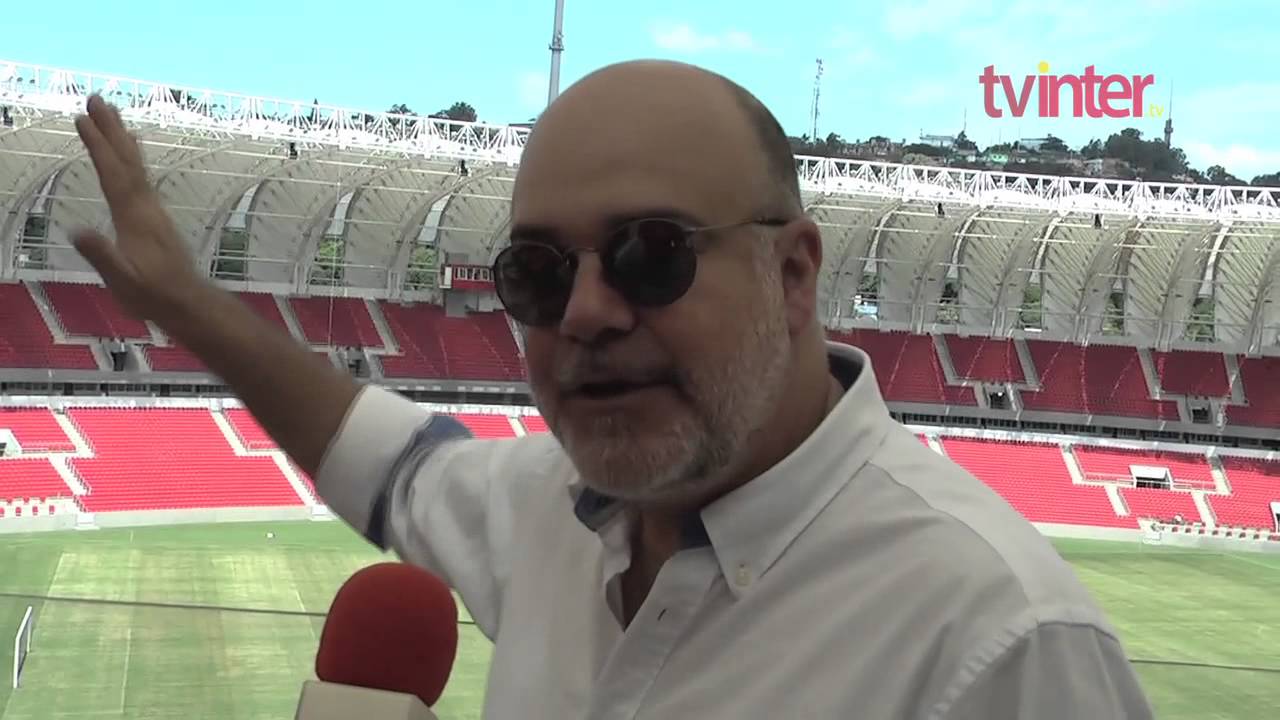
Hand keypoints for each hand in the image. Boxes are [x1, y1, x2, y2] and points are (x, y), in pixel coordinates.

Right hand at [72, 94, 204, 324]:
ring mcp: (153, 210)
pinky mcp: (155, 216)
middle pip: (127, 161)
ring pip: (136, 166)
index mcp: (135, 217)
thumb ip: (102, 255)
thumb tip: (78, 231)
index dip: (98, 146)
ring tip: (111, 113)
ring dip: (121, 138)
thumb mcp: (123, 279)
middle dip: (110, 129)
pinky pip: (141, 177)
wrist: (186, 302)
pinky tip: (132, 151)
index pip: (113, 174)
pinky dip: (133, 157)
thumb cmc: (152, 294)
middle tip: (96, 98)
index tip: (82, 119)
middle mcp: (146, 206)